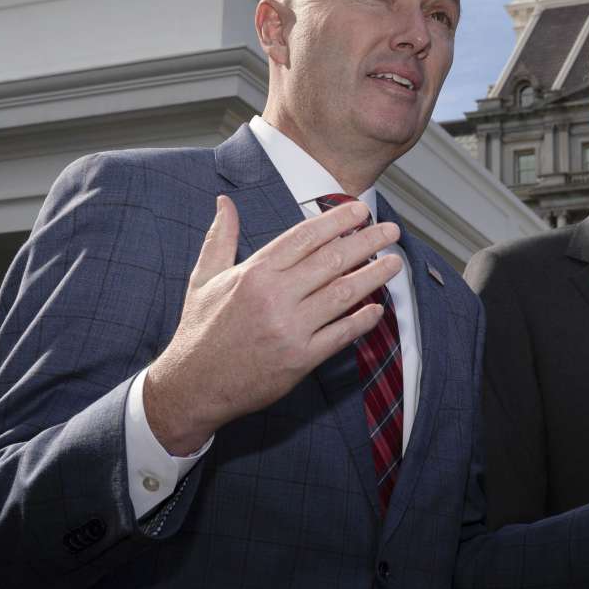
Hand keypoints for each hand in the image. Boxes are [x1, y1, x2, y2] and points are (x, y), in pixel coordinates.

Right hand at [144, 195, 401, 454]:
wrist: (193, 386)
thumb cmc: (200, 330)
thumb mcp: (204, 278)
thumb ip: (220, 237)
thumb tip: (224, 202)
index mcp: (254, 272)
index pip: (305, 237)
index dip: (337, 220)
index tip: (361, 210)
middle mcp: (275, 296)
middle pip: (332, 260)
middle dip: (366, 242)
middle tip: (390, 231)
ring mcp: (289, 328)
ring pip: (343, 294)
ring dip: (374, 276)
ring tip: (395, 262)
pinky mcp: (300, 359)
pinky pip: (340, 334)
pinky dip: (362, 321)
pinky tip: (378, 309)